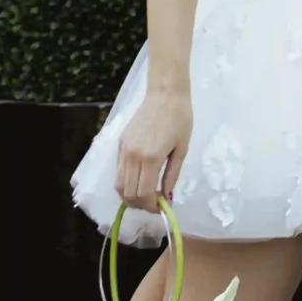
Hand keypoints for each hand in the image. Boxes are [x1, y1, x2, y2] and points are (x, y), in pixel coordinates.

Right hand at [115, 80, 192, 208]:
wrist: (165, 93)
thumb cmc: (180, 118)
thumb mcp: (182, 149)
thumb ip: (172, 175)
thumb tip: (166, 196)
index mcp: (151, 157)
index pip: (143, 194)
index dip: (151, 206)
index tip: (162, 207)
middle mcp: (133, 155)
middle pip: (127, 193)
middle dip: (140, 205)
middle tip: (155, 203)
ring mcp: (124, 149)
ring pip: (119, 184)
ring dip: (131, 196)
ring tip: (146, 194)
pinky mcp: (120, 143)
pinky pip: (119, 170)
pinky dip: (126, 182)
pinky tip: (140, 179)